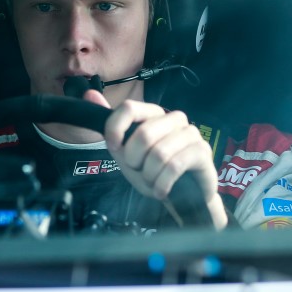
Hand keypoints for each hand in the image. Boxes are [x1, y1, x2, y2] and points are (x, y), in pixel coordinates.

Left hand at [83, 89, 228, 229]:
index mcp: (153, 114)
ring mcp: (191, 133)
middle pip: (143, 134)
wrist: (182, 198)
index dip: (116, 130)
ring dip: (149, 176)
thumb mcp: (125, 152)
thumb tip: (90, 93)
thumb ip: (110, 126)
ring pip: (158, 153)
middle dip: (134, 161)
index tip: (114, 148)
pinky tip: (162, 190)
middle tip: (140, 170)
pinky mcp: (202, 151)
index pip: (129, 108)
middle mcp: (174, 118)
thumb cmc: (153, 172)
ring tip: (153, 181)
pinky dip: (161, 184)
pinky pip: (173, 166)